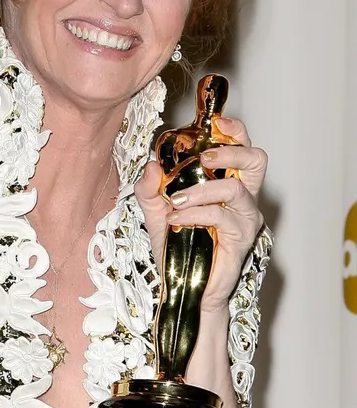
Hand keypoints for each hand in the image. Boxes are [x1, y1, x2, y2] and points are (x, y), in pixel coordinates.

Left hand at [135, 117, 266, 313]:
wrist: (183, 285)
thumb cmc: (177, 247)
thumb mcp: (155, 212)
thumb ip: (150, 189)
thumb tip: (152, 166)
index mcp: (225, 183)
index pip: (241, 147)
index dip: (234, 130)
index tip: (216, 121)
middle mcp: (241, 197)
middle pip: (256, 160)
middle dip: (231, 150)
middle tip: (203, 158)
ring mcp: (244, 218)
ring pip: (237, 189)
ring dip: (202, 190)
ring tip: (176, 200)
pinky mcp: (241, 239)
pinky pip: (222, 217)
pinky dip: (196, 214)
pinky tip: (177, 219)